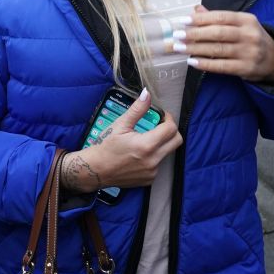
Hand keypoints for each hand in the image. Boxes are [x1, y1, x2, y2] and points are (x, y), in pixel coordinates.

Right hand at [62, 90, 182, 193]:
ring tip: (146, 140)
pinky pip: (159, 164)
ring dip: (161, 144)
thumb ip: (137, 109)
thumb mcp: (120, 125)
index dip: (169, 119)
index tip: (162, 116)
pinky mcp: (149, 179)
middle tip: (159, 126)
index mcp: (146, 145)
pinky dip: (154, 157)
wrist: (96, 170)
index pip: (171, 129)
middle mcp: (153, 160)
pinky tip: (140, 154)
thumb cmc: (106, 146)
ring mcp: (152, 171)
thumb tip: (147, 94)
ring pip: (168, 153)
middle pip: (177, 141)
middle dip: (171, 131)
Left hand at [171, 5, 273, 82]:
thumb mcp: (240, 24)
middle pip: (218, 33)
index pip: (221, 17)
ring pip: (218, 50)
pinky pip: (222, 66)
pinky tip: (192, 61)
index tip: (183, 21)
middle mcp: (249, 35)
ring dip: (195, 48)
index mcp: (246, 20)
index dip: (201, 19)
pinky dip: (205, 64)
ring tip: (179, 48)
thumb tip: (196, 9)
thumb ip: (218, 18)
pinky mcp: (246, 68)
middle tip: (177, 35)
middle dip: (195, 34)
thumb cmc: (251, 38)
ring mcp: (249, 52)